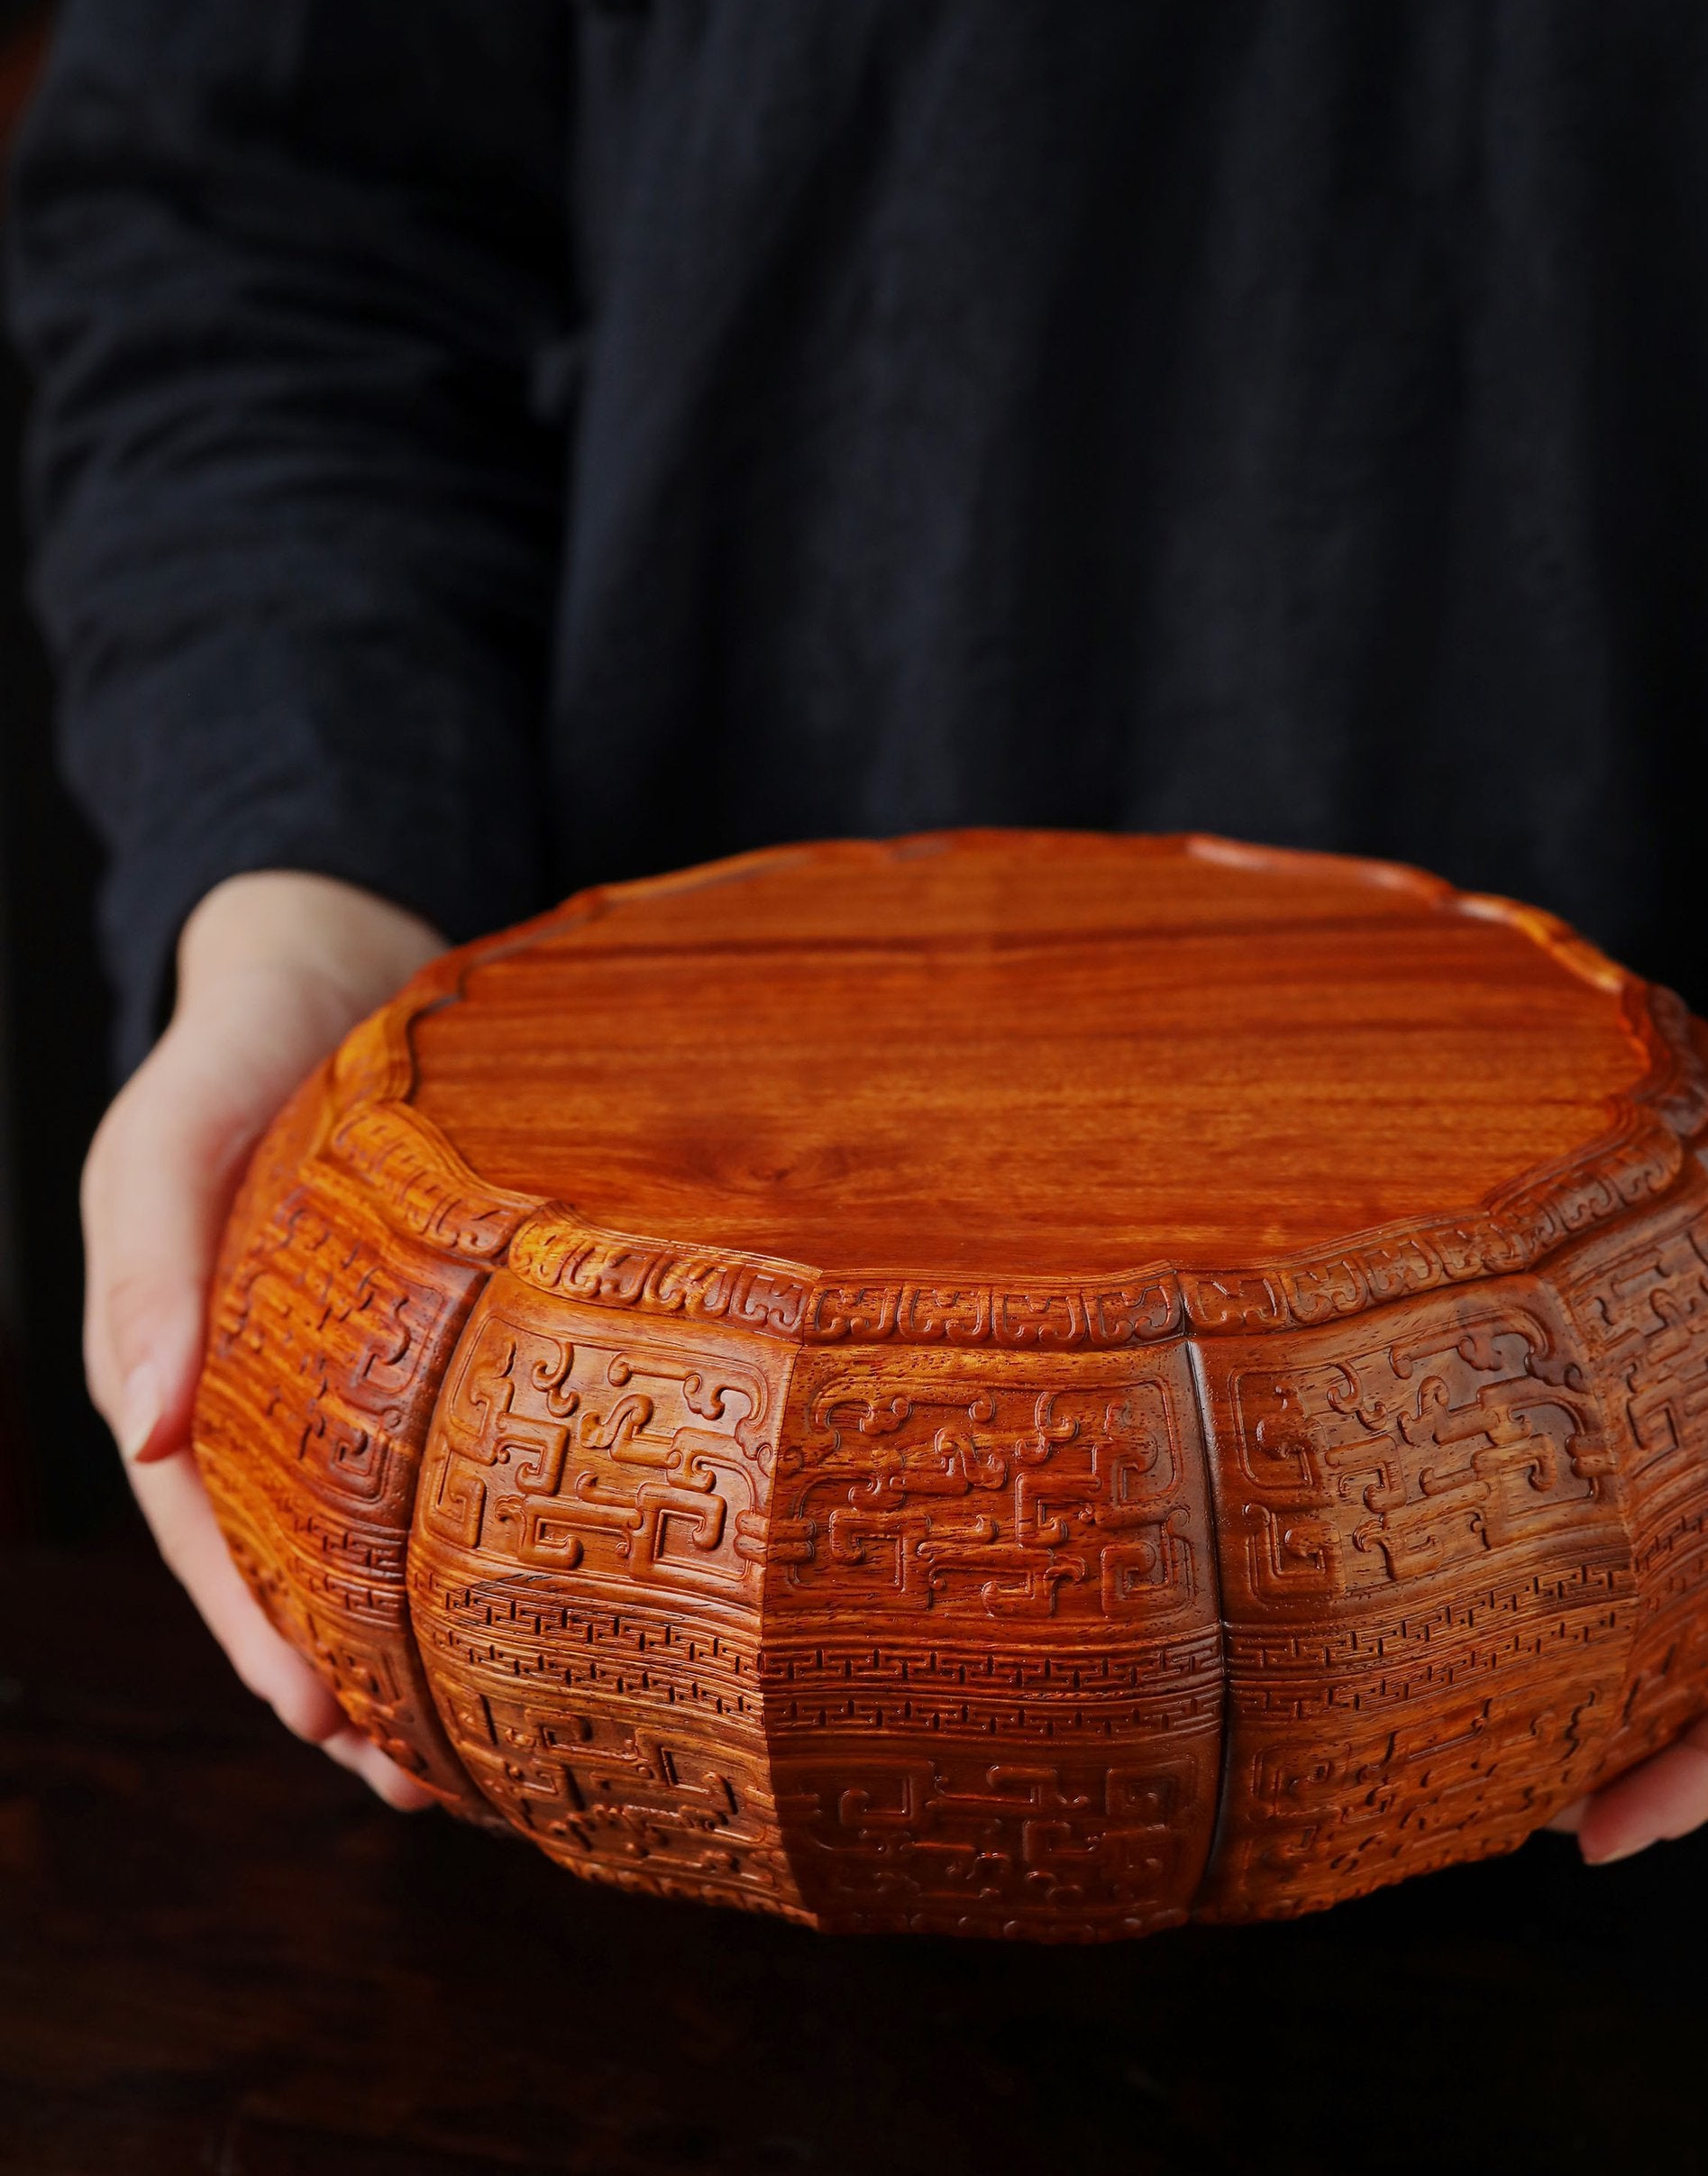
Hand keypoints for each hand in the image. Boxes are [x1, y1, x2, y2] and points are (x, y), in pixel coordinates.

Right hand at [82, 869, 446, 1808]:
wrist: (331, 966)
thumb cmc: (241, 1042)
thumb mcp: (177, 1126)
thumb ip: (151, 1260)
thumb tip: (140, 1426)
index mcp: (169, 1357)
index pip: (201, 1521)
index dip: (252, 1623)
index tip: (319, 1714)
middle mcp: (242, 1389)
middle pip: (280, 1562)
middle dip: (336, 1681)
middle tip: (419, 1784)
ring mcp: (323, 1377)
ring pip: (354, 1539)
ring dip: (401, 1647)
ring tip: (473, 1763)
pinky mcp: (407, 1351)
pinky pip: (420, 1467)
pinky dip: (454, 1547)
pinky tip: (524, 1614)